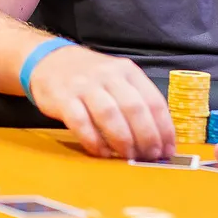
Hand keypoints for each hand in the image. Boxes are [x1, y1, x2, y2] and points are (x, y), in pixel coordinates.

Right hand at [27, 45, 174, 160]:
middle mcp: (109, 75)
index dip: (164, 128)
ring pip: (109, 114)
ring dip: (123, 139)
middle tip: (150, 156)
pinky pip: (81, 122)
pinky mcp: (63, 98)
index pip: (153, 100)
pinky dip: (93, 140)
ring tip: (129, 157)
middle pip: (134, 108)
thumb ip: (136, 101)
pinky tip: (101, 153)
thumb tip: (159, 138)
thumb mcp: (118, 79)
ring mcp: (85, 85)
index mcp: (128, 71)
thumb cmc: (91, 78)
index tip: (168, 149)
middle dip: (146, 136)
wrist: (50, 60)